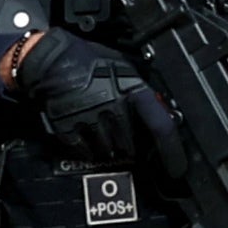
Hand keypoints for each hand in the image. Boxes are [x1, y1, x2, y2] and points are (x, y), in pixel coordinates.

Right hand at [14, 32, 172, 168]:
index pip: (159, 124)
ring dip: (111, 150)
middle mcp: (113, 105)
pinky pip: (84, 149)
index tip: (175, 167)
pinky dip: (89, 150)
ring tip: (108, 144)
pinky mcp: (69, 127)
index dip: (170, 150)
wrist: (51, 59)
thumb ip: (138, 89)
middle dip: (131, 147)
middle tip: (128, 146)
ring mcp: (90, 118)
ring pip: (108, 149)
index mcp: (131, 89)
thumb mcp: (122, 66)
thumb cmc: (87, 60)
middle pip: (130, 143)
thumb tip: (155, 108)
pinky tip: (90, 144)